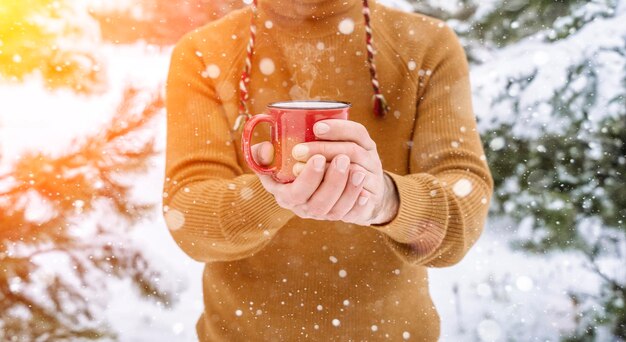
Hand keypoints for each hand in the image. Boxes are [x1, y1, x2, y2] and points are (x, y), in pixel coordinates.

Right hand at [250, 141, 370, 223]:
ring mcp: (322, 213)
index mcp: (285, 194)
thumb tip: (266, 148)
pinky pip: (350, 216)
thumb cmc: (286, 164)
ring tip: (359, 171)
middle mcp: (303, 208)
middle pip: (318, 204)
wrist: (307, 179)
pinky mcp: (338, 215)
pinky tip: (366, 193)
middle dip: (333, 182)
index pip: (296, 193)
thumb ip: (262, 154)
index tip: (319, 157)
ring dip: (348, 192)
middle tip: (343, 159)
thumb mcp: (271, 160)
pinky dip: (358, 206)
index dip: (308, 178)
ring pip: (335, 211)